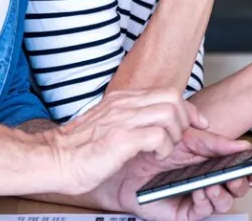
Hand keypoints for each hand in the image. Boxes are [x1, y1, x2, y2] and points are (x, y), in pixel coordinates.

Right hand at [43, 89, 206, 194]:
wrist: (54, 159)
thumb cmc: (78, 149)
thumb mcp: (108, 125)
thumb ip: (128, 118)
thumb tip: (152, 124)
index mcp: (122, 100)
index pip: (167, 93)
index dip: (189, 108)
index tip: (198, 123)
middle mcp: (124, 104)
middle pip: (173, 98)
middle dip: (185, 120)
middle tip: (180, 140)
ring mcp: (123, 119)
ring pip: (170, 113)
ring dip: (175, 135)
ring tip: (163, 150)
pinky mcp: (122, 139)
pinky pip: (159, 135)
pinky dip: (164, 148)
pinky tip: (154, 157)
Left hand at [90, 128, 251, 220]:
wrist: (122, 163)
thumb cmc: (150, 149)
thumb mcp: (185, 138)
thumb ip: (213, 142)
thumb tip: (240, 144)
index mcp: (210, 162)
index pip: (238, 168)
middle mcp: (206, 180)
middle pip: (236, 187)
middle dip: (242, 182)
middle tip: (239, 174)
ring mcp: (196, 196)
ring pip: (224, 202)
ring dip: (225, 192)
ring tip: (217, 182)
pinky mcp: (184, 211)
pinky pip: (203, 211)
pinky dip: (207, 201)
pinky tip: (202, 190)